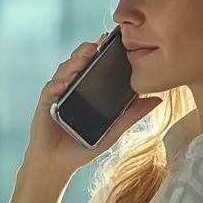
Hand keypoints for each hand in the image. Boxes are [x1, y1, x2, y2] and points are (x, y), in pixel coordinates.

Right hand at [24, 35, 161, 180]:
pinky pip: (50, 90)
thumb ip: (132, 114)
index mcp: (88, 88)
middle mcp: (72, 86)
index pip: (94, 63)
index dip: (101, 50)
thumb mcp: (113, 130)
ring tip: (83, 60)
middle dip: (86, 51)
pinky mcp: (45, 104)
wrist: (57, 163)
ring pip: (64, 71)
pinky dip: (56, 85)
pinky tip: (62, 85)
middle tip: (96, 45)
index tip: (112, 39)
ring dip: (72, 64)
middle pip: (78, 61)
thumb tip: (158, 100)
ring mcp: (58, 93)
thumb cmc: (83, 146)